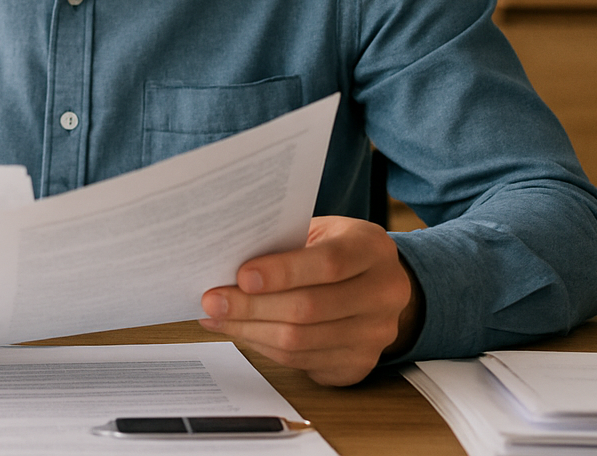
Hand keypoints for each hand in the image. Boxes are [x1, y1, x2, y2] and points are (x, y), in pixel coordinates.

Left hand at [198, 216, 420, 385]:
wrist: (379, 286)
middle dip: (253, 306)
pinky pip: (300, 361)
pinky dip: (262, 346)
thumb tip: (225, 260)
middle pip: (310, 308)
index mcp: (372, 249)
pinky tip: (240, 330)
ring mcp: (374, 334)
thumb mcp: (322, 232)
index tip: (241, 276)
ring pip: (301, 341)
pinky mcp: (359, 364)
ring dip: (250, 330)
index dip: (283, 271)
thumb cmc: (337, 251)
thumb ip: (285, 243)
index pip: (329, 263)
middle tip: (212, 300)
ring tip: (216, 316)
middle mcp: (383, 293)